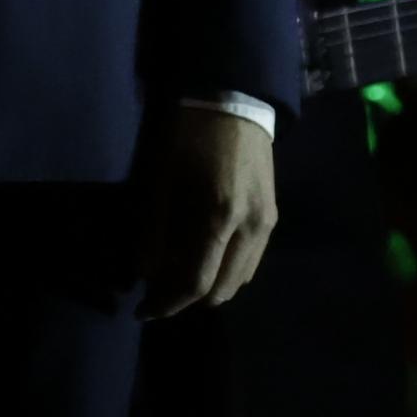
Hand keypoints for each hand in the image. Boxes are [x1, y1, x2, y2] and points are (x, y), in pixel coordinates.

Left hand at [142, 105, 278, 316]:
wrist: (235, 106)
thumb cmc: (189, 140)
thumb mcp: (161, 183)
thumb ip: (155, 233)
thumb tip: (146, 276)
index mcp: (217, 216)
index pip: (194, 281)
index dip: (167, 303)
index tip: (143, 311)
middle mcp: (249, 227)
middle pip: (220, 290)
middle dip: (186, 300)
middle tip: (157, 296)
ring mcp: (267, 224)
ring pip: (238, 281)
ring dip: (207, 289)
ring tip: (176, 280)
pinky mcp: (273, 219)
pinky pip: (250, 263)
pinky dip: (225, 273)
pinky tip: (203, 262)